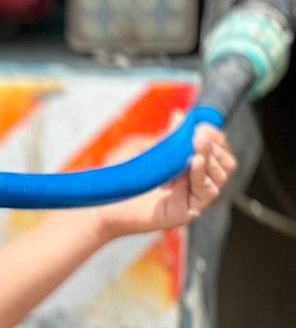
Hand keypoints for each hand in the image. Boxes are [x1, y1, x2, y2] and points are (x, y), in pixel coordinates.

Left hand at [98, 123, 234, 239]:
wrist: (101, 204)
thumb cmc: (120, 178)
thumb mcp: (146, 150)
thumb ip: (166, 136)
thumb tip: (180, 115)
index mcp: (190, 168)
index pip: (218, 150)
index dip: (215, 137)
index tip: (201, 127)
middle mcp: (195, 184)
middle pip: (225, 163)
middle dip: (214, 147)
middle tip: (198, 137)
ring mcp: (193, 200)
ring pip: (219, 177)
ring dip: (209, 158)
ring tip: (195, 147)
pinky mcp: (186, 212)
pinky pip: (205, 192)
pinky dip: (201, 175)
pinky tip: (193, 163)